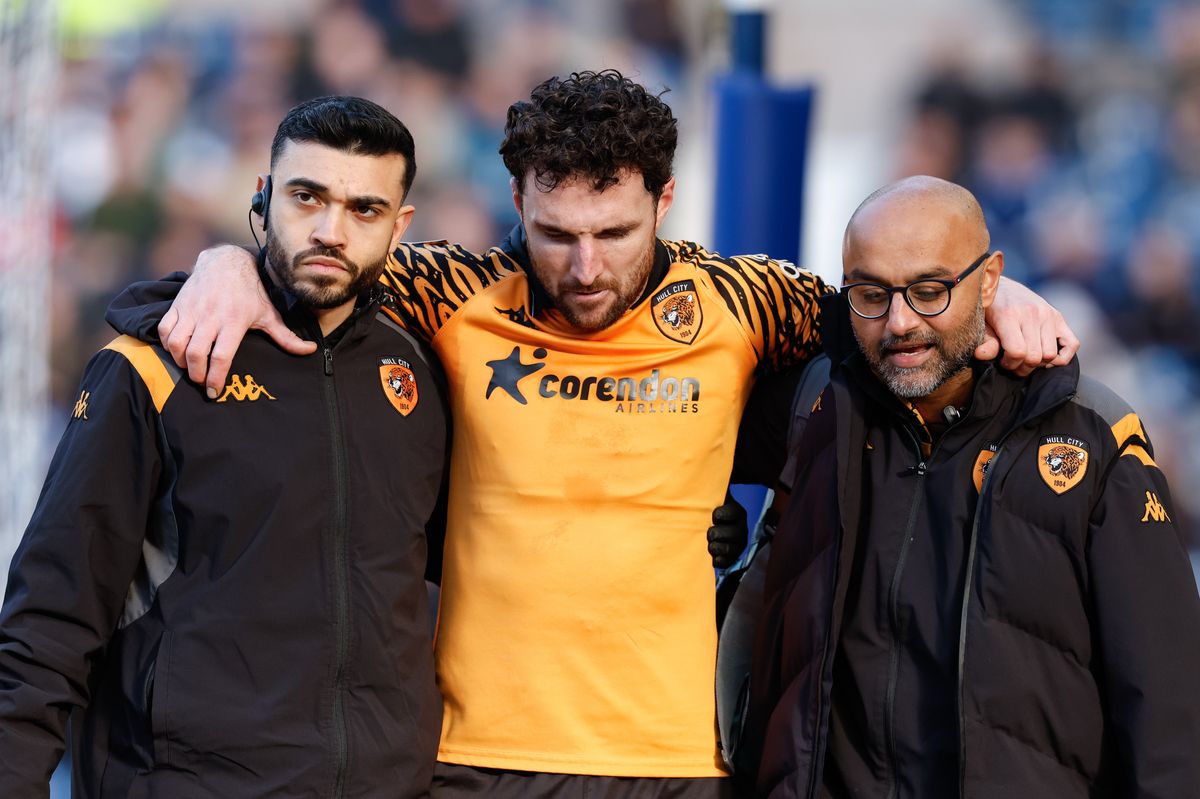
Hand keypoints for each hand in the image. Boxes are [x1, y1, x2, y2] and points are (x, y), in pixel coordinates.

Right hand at [158, 245, 314, 396]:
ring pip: (176, 344)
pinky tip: (178, 351)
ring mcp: (192, 310)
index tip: (215, 392)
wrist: (226, 262)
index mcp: (234, 321)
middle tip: (203, 382)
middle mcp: (210, 316)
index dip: (216, 378)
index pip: (221, 356)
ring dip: (181, 361)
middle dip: (197, 374)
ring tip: (191, 368)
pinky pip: (164, 330)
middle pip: (195, 354)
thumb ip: (286, 337)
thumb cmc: (250, 292)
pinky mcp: (178, 305)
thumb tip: (311, 350)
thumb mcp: (269, 314)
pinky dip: (167, 344)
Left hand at [708, 497, 748, 569]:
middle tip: (710, 534)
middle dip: (722, 534)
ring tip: (710, 547)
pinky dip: (722, 561)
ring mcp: (737, 542)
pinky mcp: (732, 555)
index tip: (714, 515)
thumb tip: (689, 475)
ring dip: (722, 548)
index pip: (734, 512)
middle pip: (735, 532)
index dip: (726, 514)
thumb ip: (702, 492)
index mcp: (735, 511)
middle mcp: (740, 526)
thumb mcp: (707, 497)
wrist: (705, 523)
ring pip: (734, 547)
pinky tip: (714, 561)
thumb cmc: (704, 507)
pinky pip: (730, 560)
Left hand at [977, 276, 1078, 375]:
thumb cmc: (986, 308)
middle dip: (1021, 367)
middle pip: (1034, 357)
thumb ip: (984, 340)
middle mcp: (1032, 313)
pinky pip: (1072, 344)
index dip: (1009, 364)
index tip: (1002, 361)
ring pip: (1050, 354)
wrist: (997, 284)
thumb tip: (982, 355)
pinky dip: (1062, 357)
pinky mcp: (1058, 316)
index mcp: (1009, 315)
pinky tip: (1046, 357)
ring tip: (1025, 358)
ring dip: (1038, 364)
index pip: (1018, 352)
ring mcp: (1048, 314)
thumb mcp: (979, 322)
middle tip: (1012, 363)